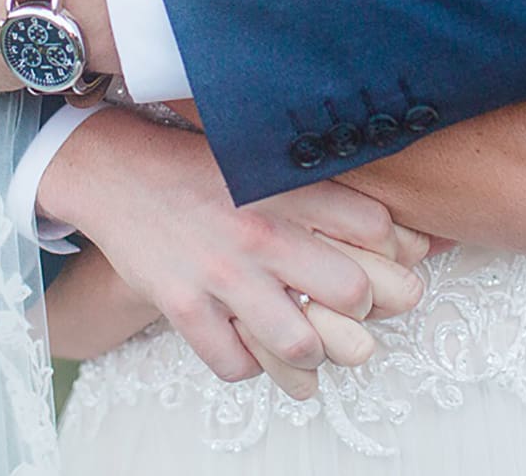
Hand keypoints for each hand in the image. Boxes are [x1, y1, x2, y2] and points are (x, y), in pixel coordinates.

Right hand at [43, 109, 428, 389]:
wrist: (117, 173)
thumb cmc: (201, 170)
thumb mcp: (265, 161)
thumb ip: (327, 190)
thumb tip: (407, 230)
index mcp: (285, 187)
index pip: (374, 229)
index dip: (392, 253)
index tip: (385, 263)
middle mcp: (260, 232)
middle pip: (351, 292)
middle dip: (361, 310)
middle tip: (350, 310)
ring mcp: (221, 275)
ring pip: (300, 343)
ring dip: (311, 352)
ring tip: (306, 340)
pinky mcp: (184, 308)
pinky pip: (235, 365)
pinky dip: (249, 365)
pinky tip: (250, 345)